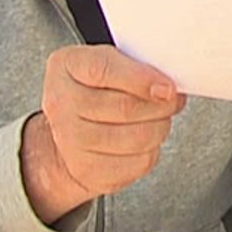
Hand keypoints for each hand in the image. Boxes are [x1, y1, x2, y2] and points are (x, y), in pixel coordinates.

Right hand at [20, 45, 183, 222]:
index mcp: (67, 65)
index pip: (104, 70)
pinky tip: (144, 140)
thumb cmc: (98, 90)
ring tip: (158, 119)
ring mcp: (70, 140)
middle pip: (126, 107)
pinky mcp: (87, 170)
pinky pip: (138, 162)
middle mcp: (61, 103)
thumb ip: (138, 65)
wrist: (71, 132)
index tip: (168, 87)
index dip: (142, 79)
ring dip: (160, 127)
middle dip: (161, 104)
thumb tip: (168, 89)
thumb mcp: (112, 60)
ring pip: (138, 137)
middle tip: (170, 99)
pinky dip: (152, 150)